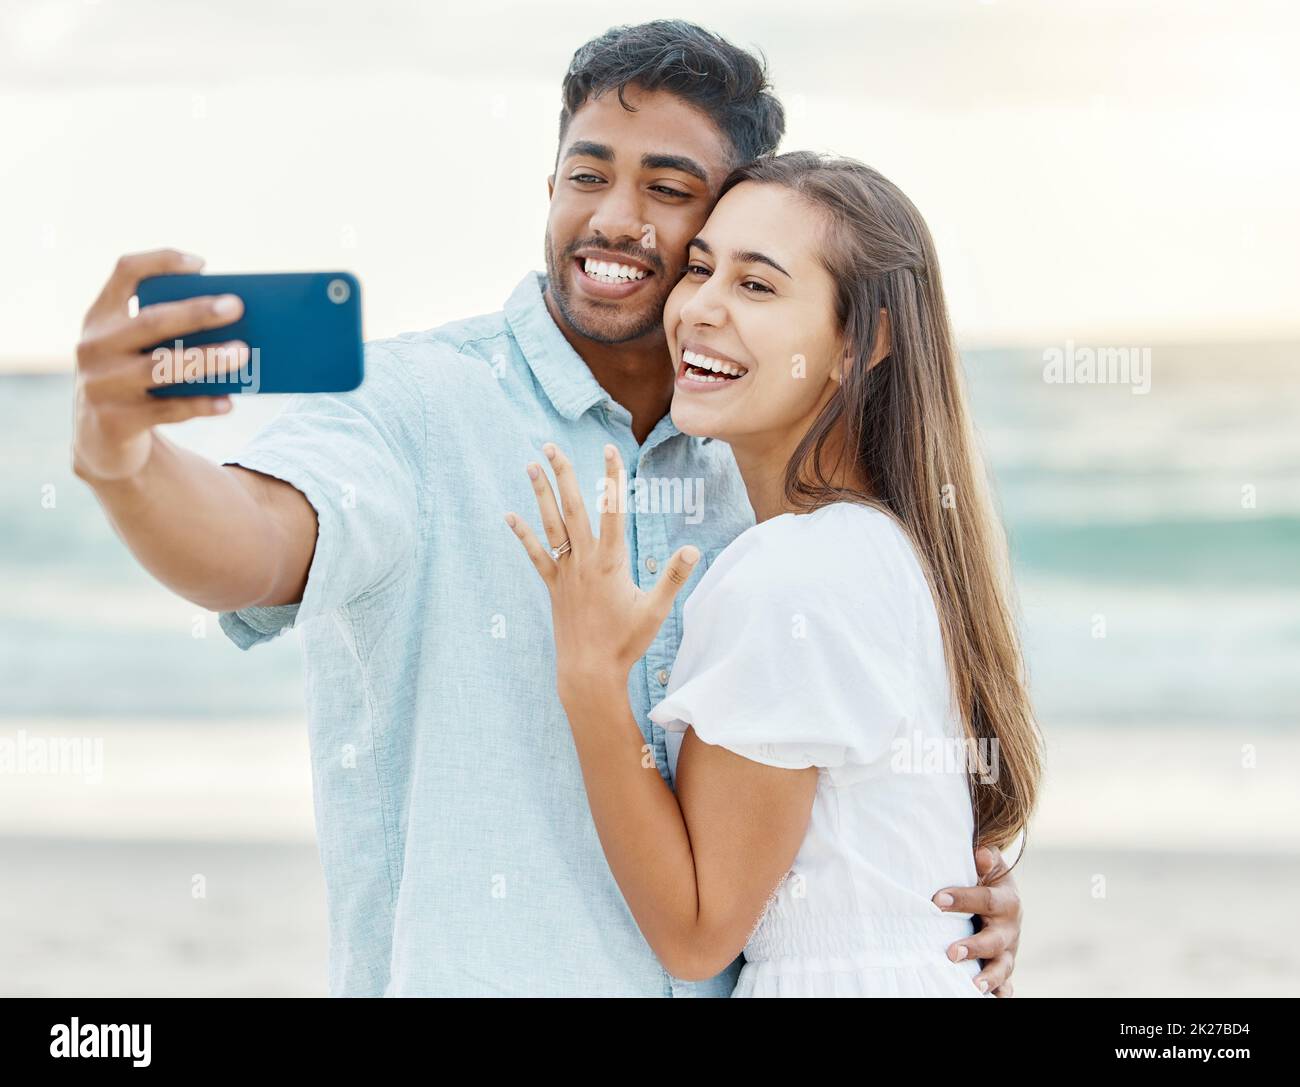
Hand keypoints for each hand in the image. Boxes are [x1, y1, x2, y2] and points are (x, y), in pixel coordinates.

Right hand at [73, 249, 248, 482]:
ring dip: (205, 359)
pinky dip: (200, 405)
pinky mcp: (117, 421)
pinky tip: (228, 402)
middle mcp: (95, 346)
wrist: (101, 436)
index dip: (161, 262)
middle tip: (237, 306)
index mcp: (101, 316)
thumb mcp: (137, 349)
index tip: (202, 264)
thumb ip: (168, 332)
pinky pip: (167, 411)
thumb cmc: (136, 377)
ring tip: (243, 353)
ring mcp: (102, 384)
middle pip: (150, 321)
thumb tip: (235, 325)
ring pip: (161, 368)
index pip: (125, 273)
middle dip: (196, 313)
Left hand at [506, 442, 699, 697]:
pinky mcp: (553, 586)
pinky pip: (536, 555)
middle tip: (550, 445)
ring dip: (540, 494)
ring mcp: (565, 572)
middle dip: (562, 474)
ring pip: (550, 525)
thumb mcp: (656, 610)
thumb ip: (673, 577)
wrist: (589, 672)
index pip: (612, 510)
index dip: (611, 478)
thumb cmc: (626, 643)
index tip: (609, 449)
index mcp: (611, 562)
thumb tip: (693, 549)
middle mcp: (584, 561)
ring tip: (530, 465)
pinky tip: (509, 515)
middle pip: (572, 508)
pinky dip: (522, 534)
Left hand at [933, 845, 1021, 995]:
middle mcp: (1009, 928)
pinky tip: (992, 998)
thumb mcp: (989, 865)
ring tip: (972, 987)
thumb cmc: (986, 878)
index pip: (986, 900)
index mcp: (1006, 900)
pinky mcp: (1003, 965)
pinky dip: (1001, 991)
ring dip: (988, 977)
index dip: (962, 899)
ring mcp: (1008, 950)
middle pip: (995, 940)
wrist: (1001, 898)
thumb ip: (985, 859)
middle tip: (951, 953)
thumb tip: (980, 854)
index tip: (936, 901)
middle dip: (974, 947)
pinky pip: (1005, 982)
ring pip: (1002, 967)